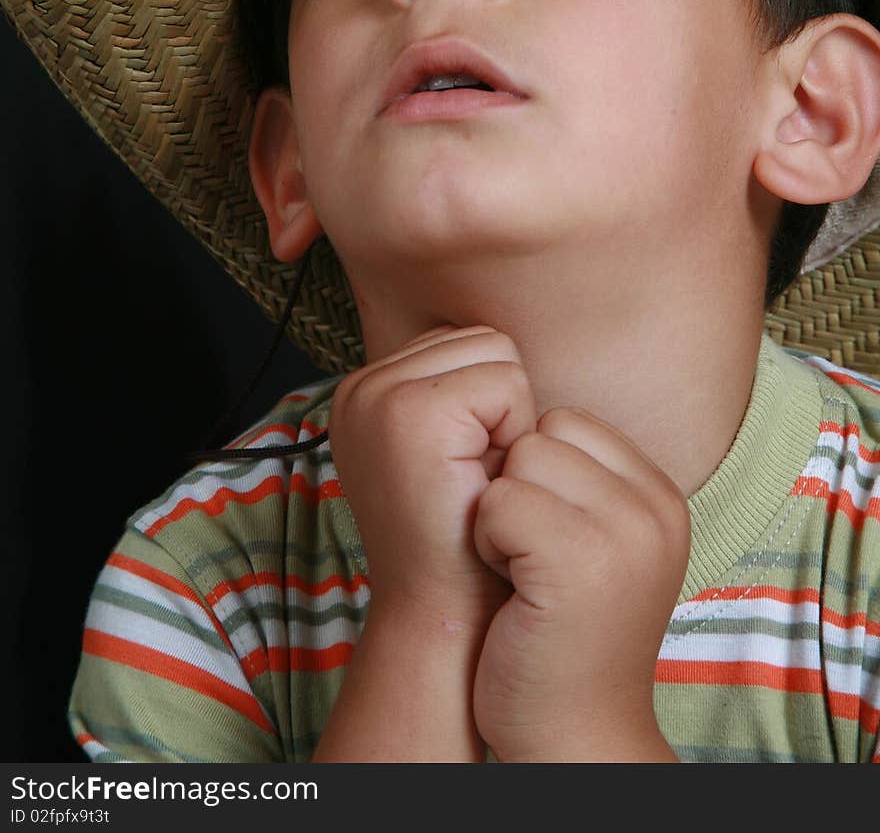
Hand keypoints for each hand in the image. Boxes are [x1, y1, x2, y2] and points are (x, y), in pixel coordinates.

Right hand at [327, 324, 534, 632]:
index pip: (464, 343)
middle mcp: (360, 386)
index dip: (488, 403)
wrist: (442, 613)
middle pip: (481, 339)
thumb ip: (455, 392)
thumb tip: (498, 346)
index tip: (464, 466)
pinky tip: (482, 481)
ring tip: (478, 476)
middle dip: (500, 403)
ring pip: (495, 352)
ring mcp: (378, 396)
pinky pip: (505, 382)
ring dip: (508, 417)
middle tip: (475, 475)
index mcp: (365, 392)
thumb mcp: (448, 451)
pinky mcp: (409, 413)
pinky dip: (512, 432)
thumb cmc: (464, 538)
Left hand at [471, 406, 689, 761]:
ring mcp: (623, 532)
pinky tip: (511, 588)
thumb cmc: (559, 631)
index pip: (570, 421)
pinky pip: (498, 502)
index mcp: (660, 496)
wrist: (571, 731)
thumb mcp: (593, 541)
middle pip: (542, 433)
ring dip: (498, 515)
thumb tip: (518, 407)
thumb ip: (579, 478)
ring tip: (522, 572)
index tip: (545, 535)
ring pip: (518, 461)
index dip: (535, 471)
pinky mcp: (578, 560)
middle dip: (516, 488)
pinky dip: (487, 542)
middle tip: (530, 558)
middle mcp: (654, 507)